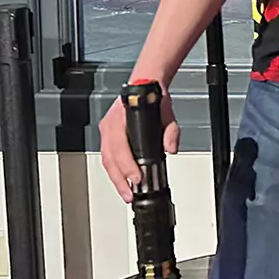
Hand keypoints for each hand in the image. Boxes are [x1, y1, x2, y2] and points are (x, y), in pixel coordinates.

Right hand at [99, 87, 179, 202]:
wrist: (145, 84)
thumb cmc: (153, 97)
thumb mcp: (167, 113)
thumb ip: (171, 132)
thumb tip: (171, 148)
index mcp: (121, 120)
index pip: (120, 148)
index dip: (127, 166)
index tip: (137, 179)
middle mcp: (110, 126)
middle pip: (110, 159)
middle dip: (119, 180)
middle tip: (130, 195)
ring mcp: (107, 131)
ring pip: (107, 160)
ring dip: (116, 179)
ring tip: (126, 193)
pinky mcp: (108, 135)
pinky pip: (108, 157)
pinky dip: (115, 171)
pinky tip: (123, 180)